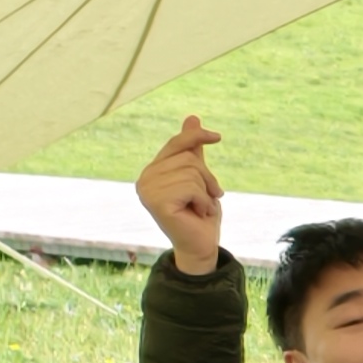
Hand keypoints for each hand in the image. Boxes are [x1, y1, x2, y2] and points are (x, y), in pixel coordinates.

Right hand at [139, 115, 226, 272]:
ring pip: (192, 173)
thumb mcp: (199, 177)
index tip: (217, 136)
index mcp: (152, 171)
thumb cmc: (200, 213)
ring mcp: (148, 190)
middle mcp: (144, 179)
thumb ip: (192, 150)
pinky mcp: (157, 202)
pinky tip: (197, 213)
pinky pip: (191, 187)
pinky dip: (203, 201)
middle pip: (188, 158)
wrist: (201, 245)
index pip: (176, 144)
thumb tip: (192, 117)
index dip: (196, 137)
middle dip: (207, 178)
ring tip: (200, 207)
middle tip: (207, 198)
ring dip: (206, 192)